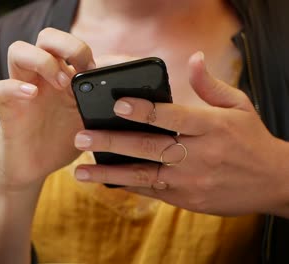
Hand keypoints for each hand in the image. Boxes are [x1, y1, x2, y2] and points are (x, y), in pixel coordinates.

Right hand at [0, 28, 95, 189]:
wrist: (35, 169)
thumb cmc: (62, 141)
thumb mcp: (89, 122)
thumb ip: (102, 105)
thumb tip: (129, 94)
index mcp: (62, 75)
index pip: (70, 43)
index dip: (89, 49)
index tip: (104, 69)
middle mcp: (41, 76)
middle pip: (46, 37)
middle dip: (67, 44)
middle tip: (84, 68)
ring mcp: (21, 89)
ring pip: (18, 50)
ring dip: (42, 61)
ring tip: (61, 83)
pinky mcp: (5, 108)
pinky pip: (0, 88)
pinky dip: (15, 87)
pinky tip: (32, 95)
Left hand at [73, 51, 288, 215]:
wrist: (275, 182)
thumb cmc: (252, 140)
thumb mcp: (239, 106)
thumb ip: (210, 85)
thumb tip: (193, 58)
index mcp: (211, 127)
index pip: (171, 116)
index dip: (143, 110)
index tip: (117, 104)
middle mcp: (199, 155)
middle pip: (149, 147)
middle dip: (112, 142)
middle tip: (81, 137)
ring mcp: (191, 180)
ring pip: (144, 176)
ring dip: (109, 173)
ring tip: (80, 171)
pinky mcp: (187, 199)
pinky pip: (152, 192)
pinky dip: (127, 186)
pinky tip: (105, 182)